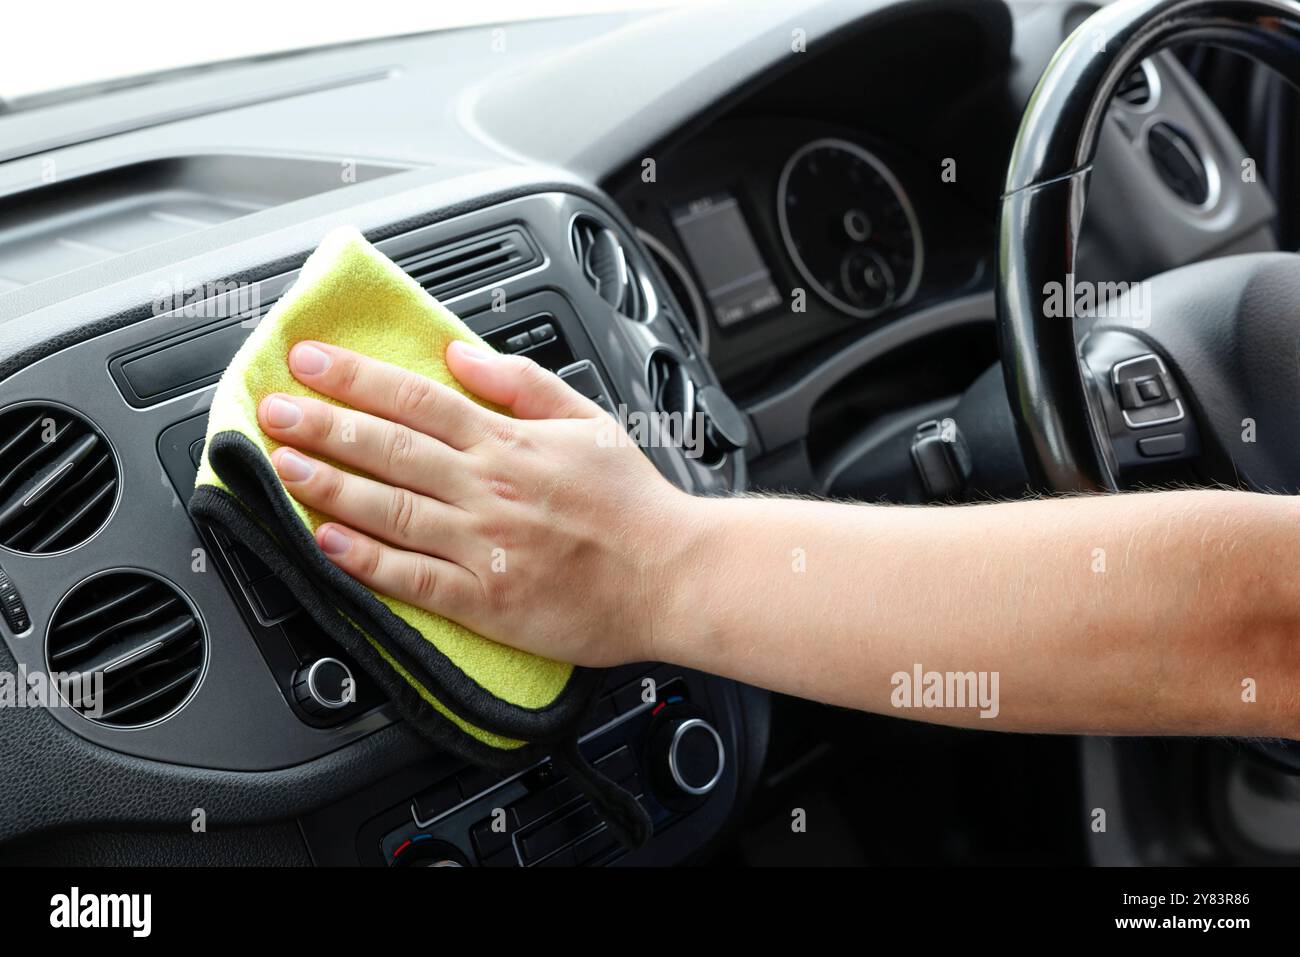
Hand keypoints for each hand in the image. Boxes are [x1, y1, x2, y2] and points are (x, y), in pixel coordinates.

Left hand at [255, 339, 696, 666]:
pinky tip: (327, 542)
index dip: (357, 378)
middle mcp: (488, 488)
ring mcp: (483, 546)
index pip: (417, 399)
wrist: (672, 575)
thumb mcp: (589, 418)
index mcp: (510, 442)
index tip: (311, 361)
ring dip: (329, 484)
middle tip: (274, 408)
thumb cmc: (634, 503)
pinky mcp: (484, 601)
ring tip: (283, 465)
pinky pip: (413, 578)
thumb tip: (461, 352)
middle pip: (391, 448)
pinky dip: (366, 560)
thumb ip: (522, 382)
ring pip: (390, 508)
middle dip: (325, 423)